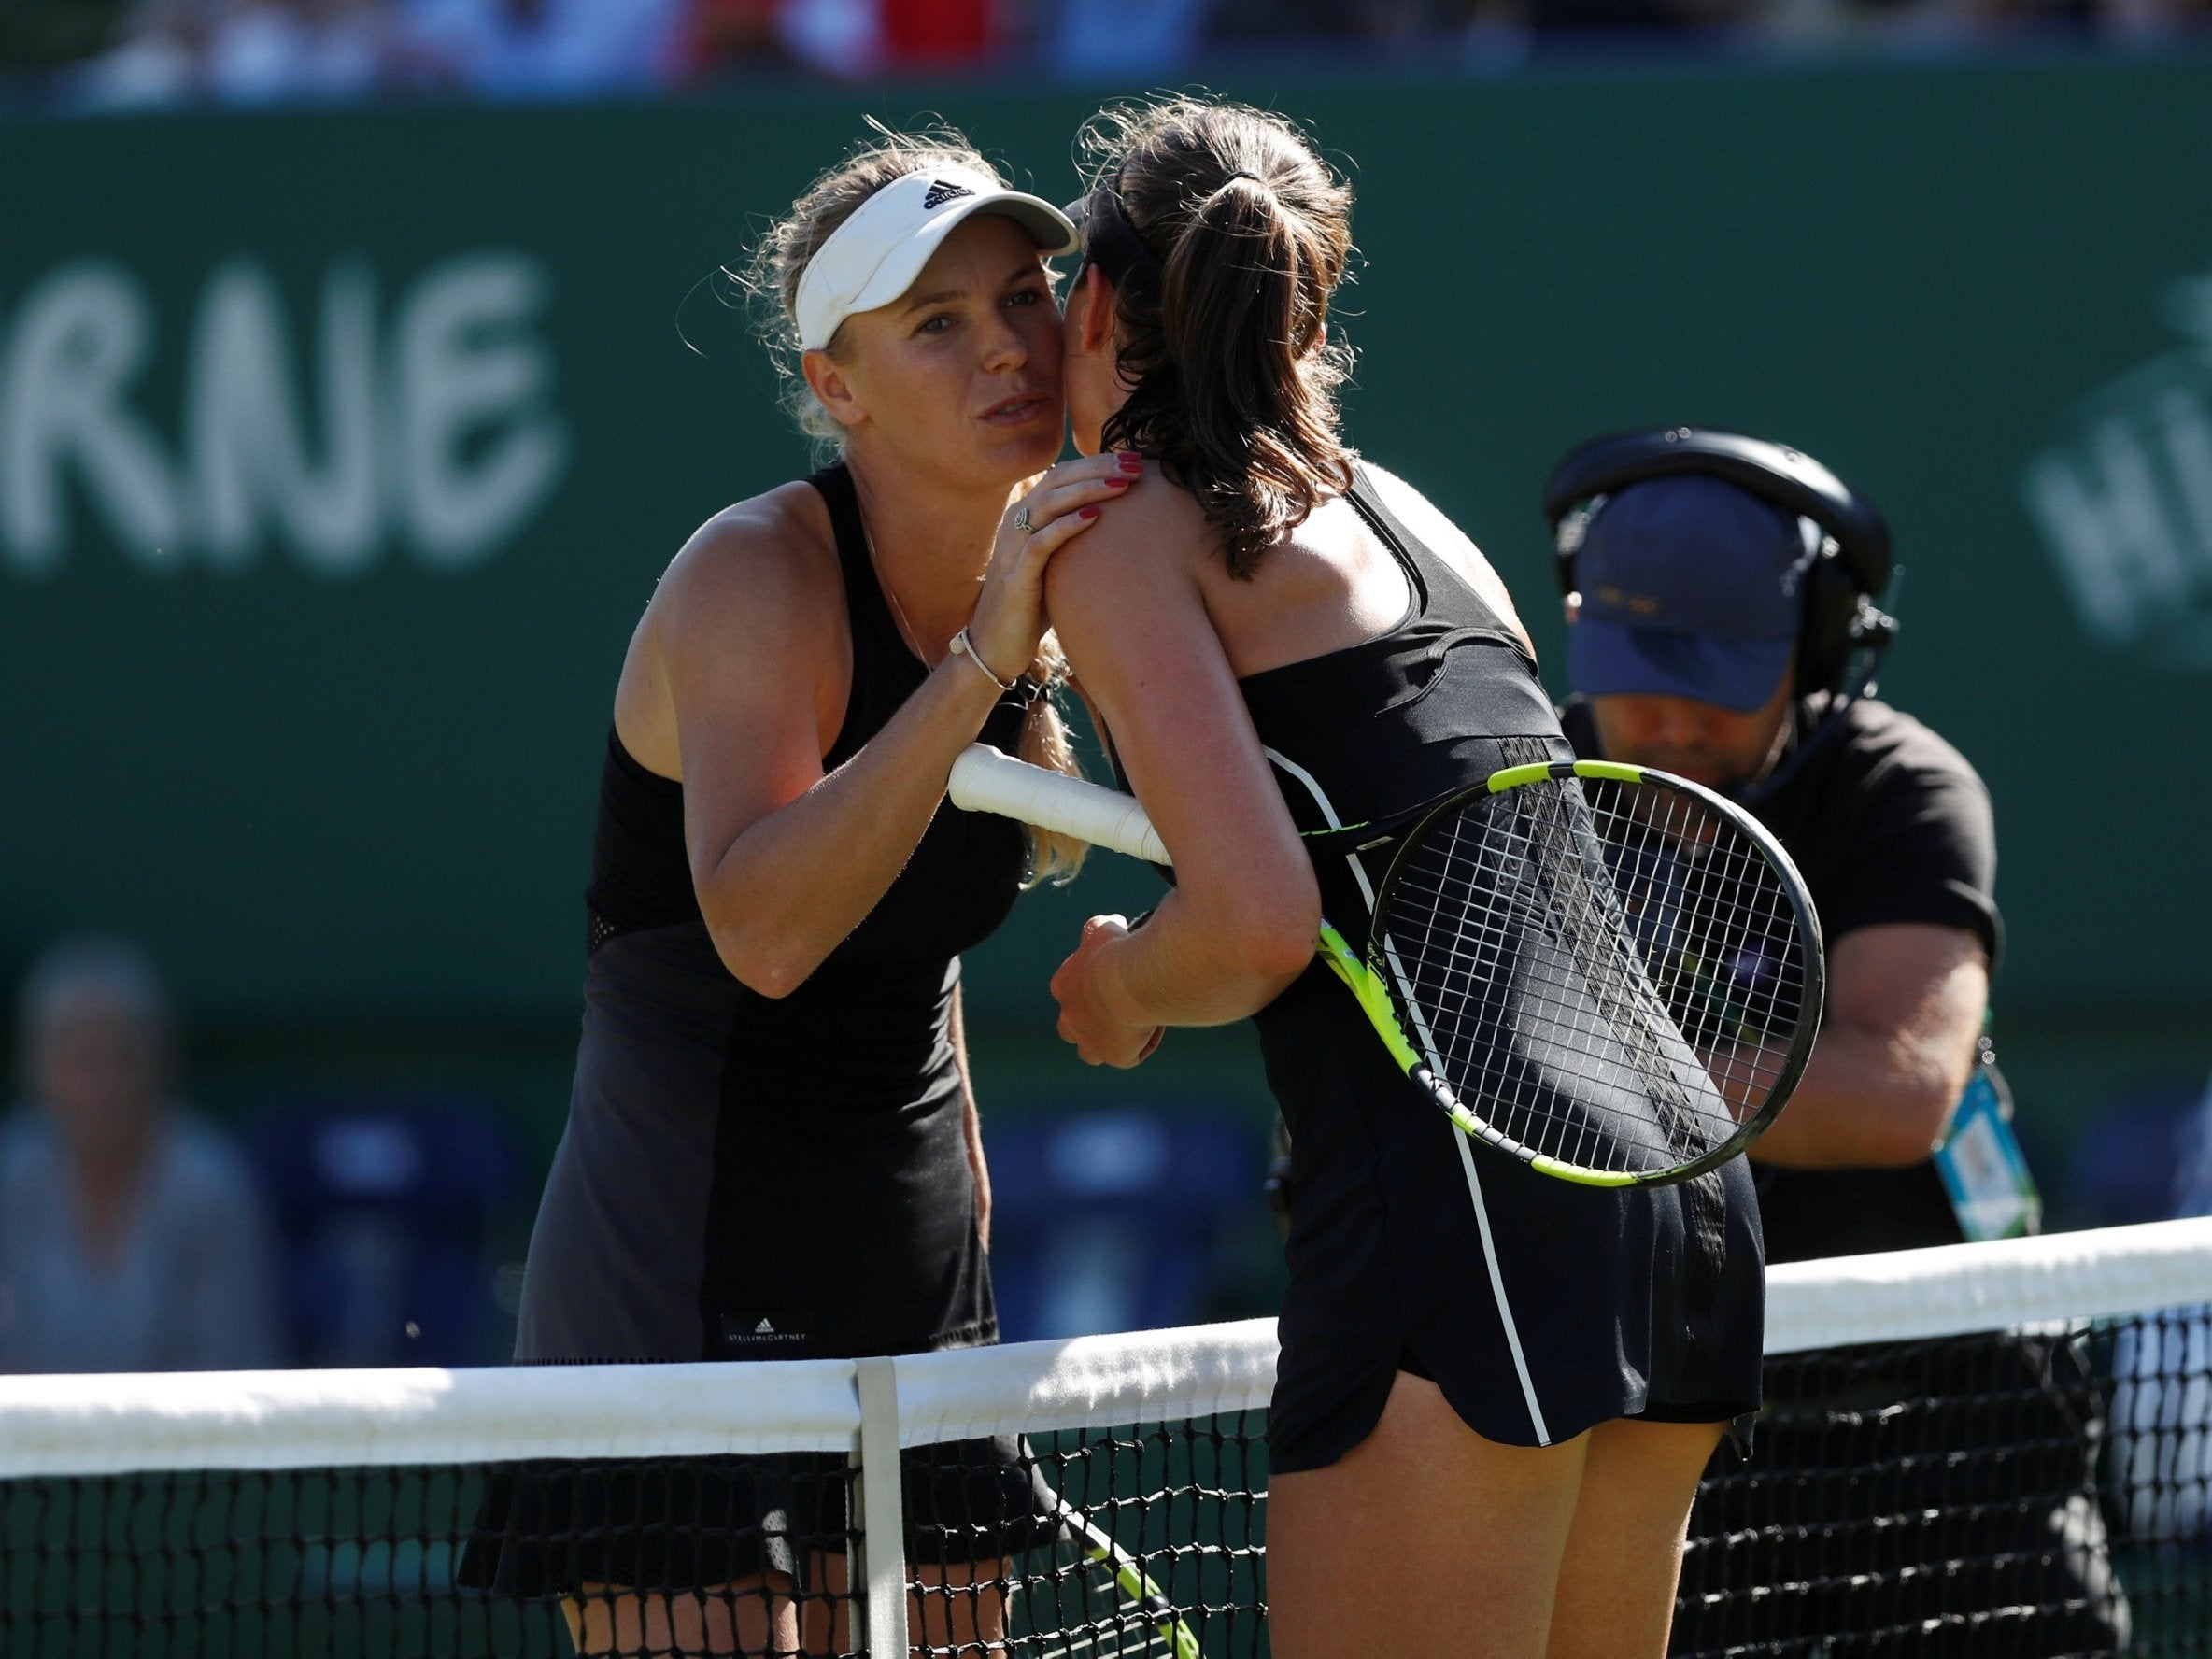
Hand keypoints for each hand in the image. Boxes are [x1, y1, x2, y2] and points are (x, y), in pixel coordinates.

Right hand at [964, 452, 1144, 682]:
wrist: (996, 647)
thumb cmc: (1032, 606)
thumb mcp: (1056, 565)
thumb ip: (1075, 540)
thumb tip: (1118, 525)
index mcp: (1025, 517)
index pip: (1061, 475)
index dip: (1097, 462)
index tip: (1134, 459)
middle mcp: (1015, 525)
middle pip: (1057, 480)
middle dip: (1099, 468)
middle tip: (1136, 464)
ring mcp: (1012, 549)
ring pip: (1049, 504)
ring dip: (1088, 490)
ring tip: (1123, 484)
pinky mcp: (1015, 577)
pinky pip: (1040, 543)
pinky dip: (1067, 526)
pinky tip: (1094, 516)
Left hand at [1050, 913, 1165, 1066]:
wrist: (1130, 978)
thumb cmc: (1115, 951)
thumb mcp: (1103, 928)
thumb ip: (1102, 927)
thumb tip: (1115, 924)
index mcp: (1063, 986)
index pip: (1071, 990)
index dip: (1093, 986)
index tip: (1117, 976)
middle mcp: (1070, 1018)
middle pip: (1072, 1027)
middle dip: (1089, 1022)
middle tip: (1119, 1007)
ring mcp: (1090, 1041)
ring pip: (1091, 1052)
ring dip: (1108, 1042)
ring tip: (1134, 1025)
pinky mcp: (1114, 1056)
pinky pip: (1129, 1056)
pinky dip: (1141, 1045)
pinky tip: (1156, 1025)